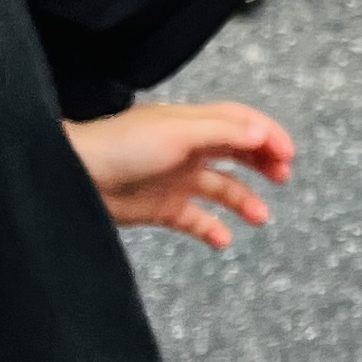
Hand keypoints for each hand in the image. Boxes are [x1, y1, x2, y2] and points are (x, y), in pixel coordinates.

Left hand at [67, 101, 293, 247]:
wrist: (72, 176)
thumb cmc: (120, 146)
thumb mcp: (177, 131)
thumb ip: (222, 132)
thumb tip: (262, 131)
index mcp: (191, 123)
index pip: (240, 122)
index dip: (267, 135)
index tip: (288, 155)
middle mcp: (187, 149)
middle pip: (236, 152)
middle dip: (262, 163)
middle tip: (282, 177)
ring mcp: (174, 179)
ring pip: (220, 188)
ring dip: (243, 200)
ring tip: (259, 216)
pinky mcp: (161, 207)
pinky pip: (195, 219)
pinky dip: (212, 228)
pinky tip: (222, 239)